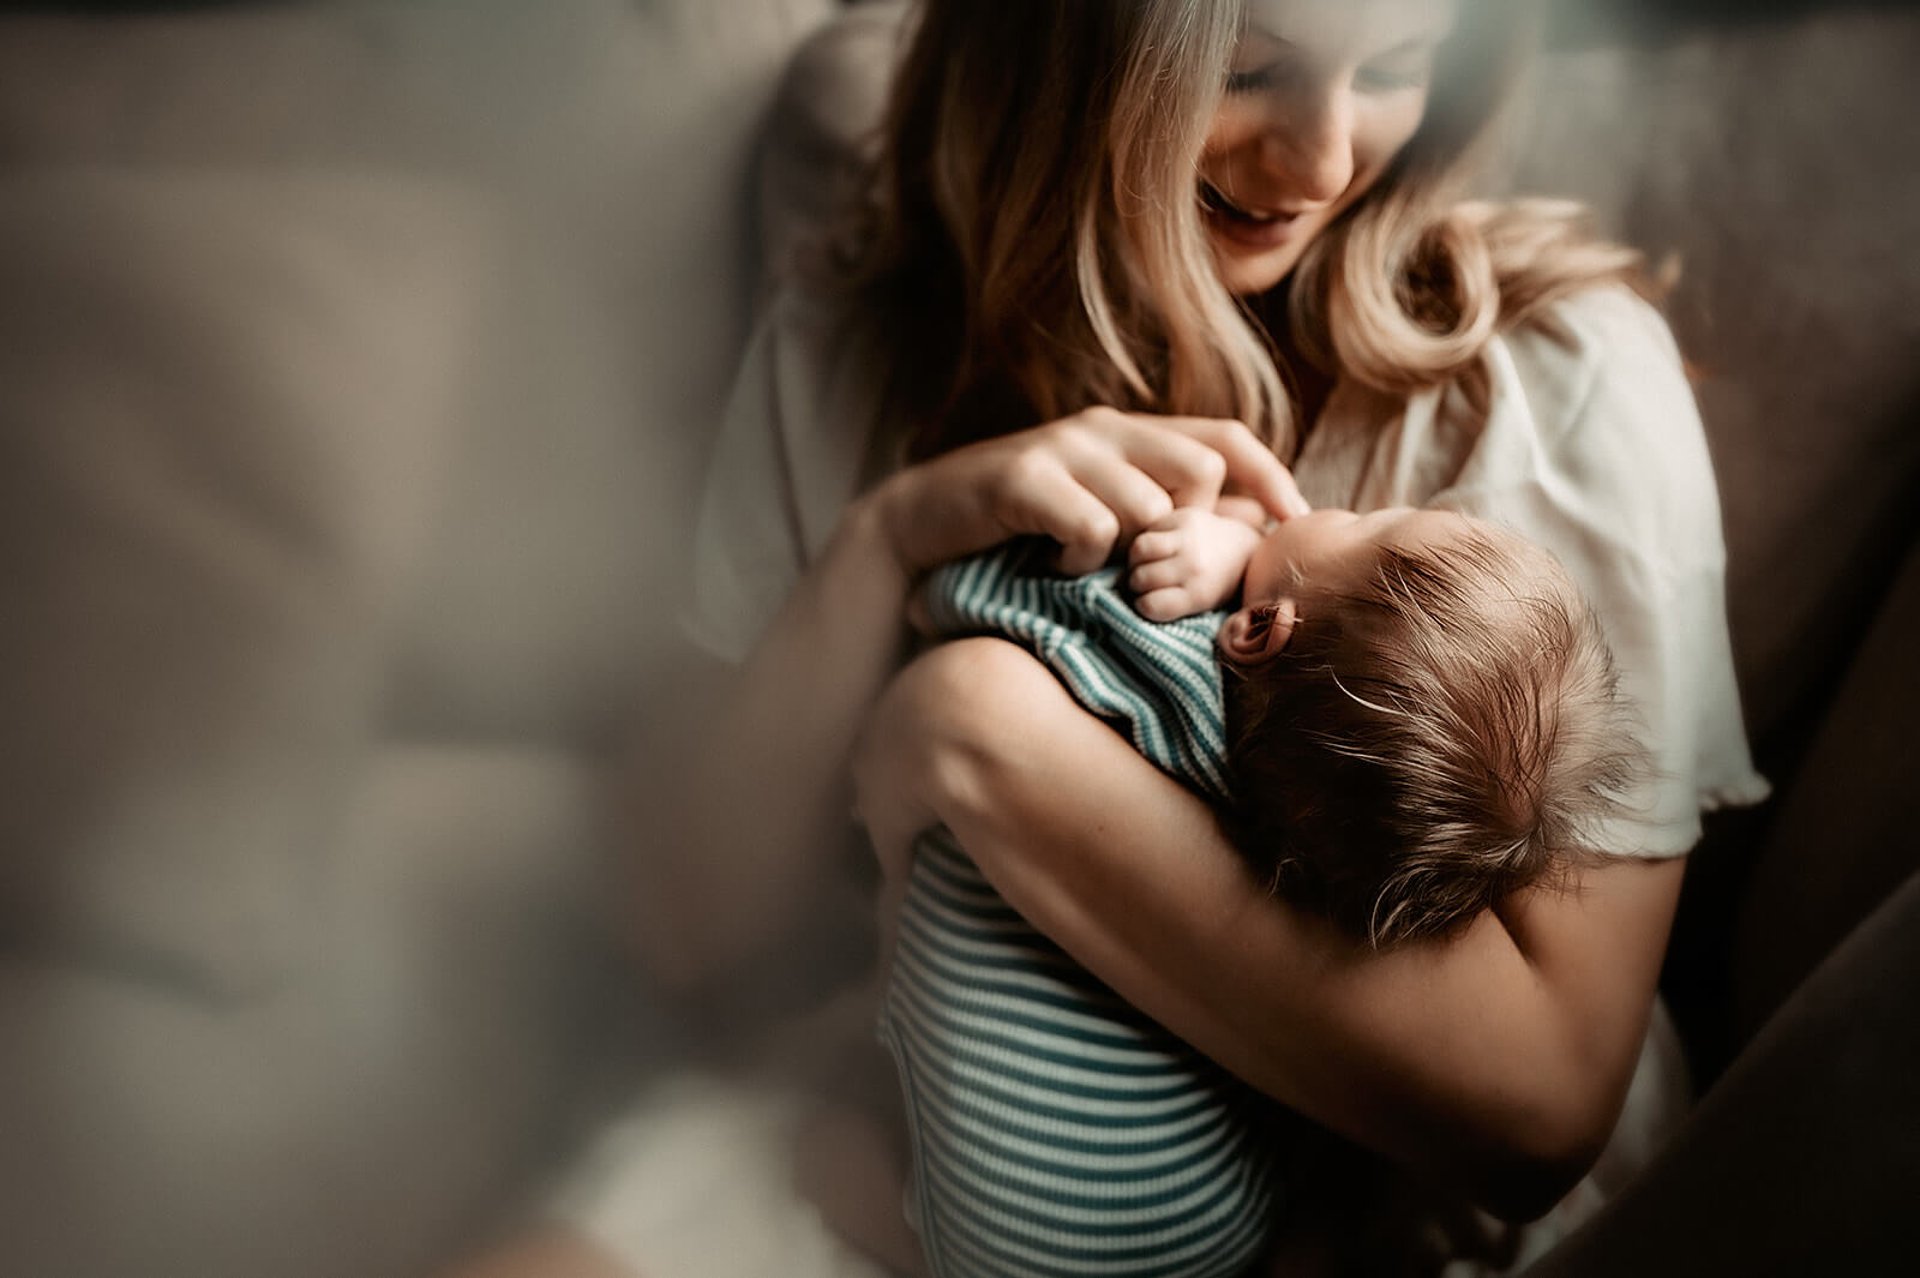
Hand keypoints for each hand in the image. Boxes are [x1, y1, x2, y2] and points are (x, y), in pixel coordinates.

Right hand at [870, 407, 1306, 575]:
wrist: (920, 525)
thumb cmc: (1021, 530)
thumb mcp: (1100, 515)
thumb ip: (1162, 515)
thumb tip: (1248, 532)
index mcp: (1130, 434)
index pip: (1224, 436)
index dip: (1270, 474)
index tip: (1298, 521)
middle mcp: (1103, 430)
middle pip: (1199, 467)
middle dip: (1195, 527)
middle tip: (1160, 567)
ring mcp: (1062, 450)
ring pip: (1146, 504)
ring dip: (1131, 552)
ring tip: (1096, 570)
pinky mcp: (1022, 478)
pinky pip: (1091, 526)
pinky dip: (1084, 559)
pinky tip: (1058, 566)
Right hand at [1127, 507, 1264, 620]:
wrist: (1240, 550)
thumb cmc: (1208, 585)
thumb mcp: (1194, 606)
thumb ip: (1164, 604)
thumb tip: (1120, 595)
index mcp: (1199, 594)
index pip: (1149, 606)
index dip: (1143, 605)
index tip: (1148, 601)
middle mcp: (1195, 566)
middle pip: (1140, 579)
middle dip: (1137, 583)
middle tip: (1144, 581)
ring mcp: (1190, 538)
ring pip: (1139, 550)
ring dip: (1136, 559)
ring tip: (1144, 563)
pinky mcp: (1184, 516)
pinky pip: (1147, 529)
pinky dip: (1145, 538)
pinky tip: (1154, 547)